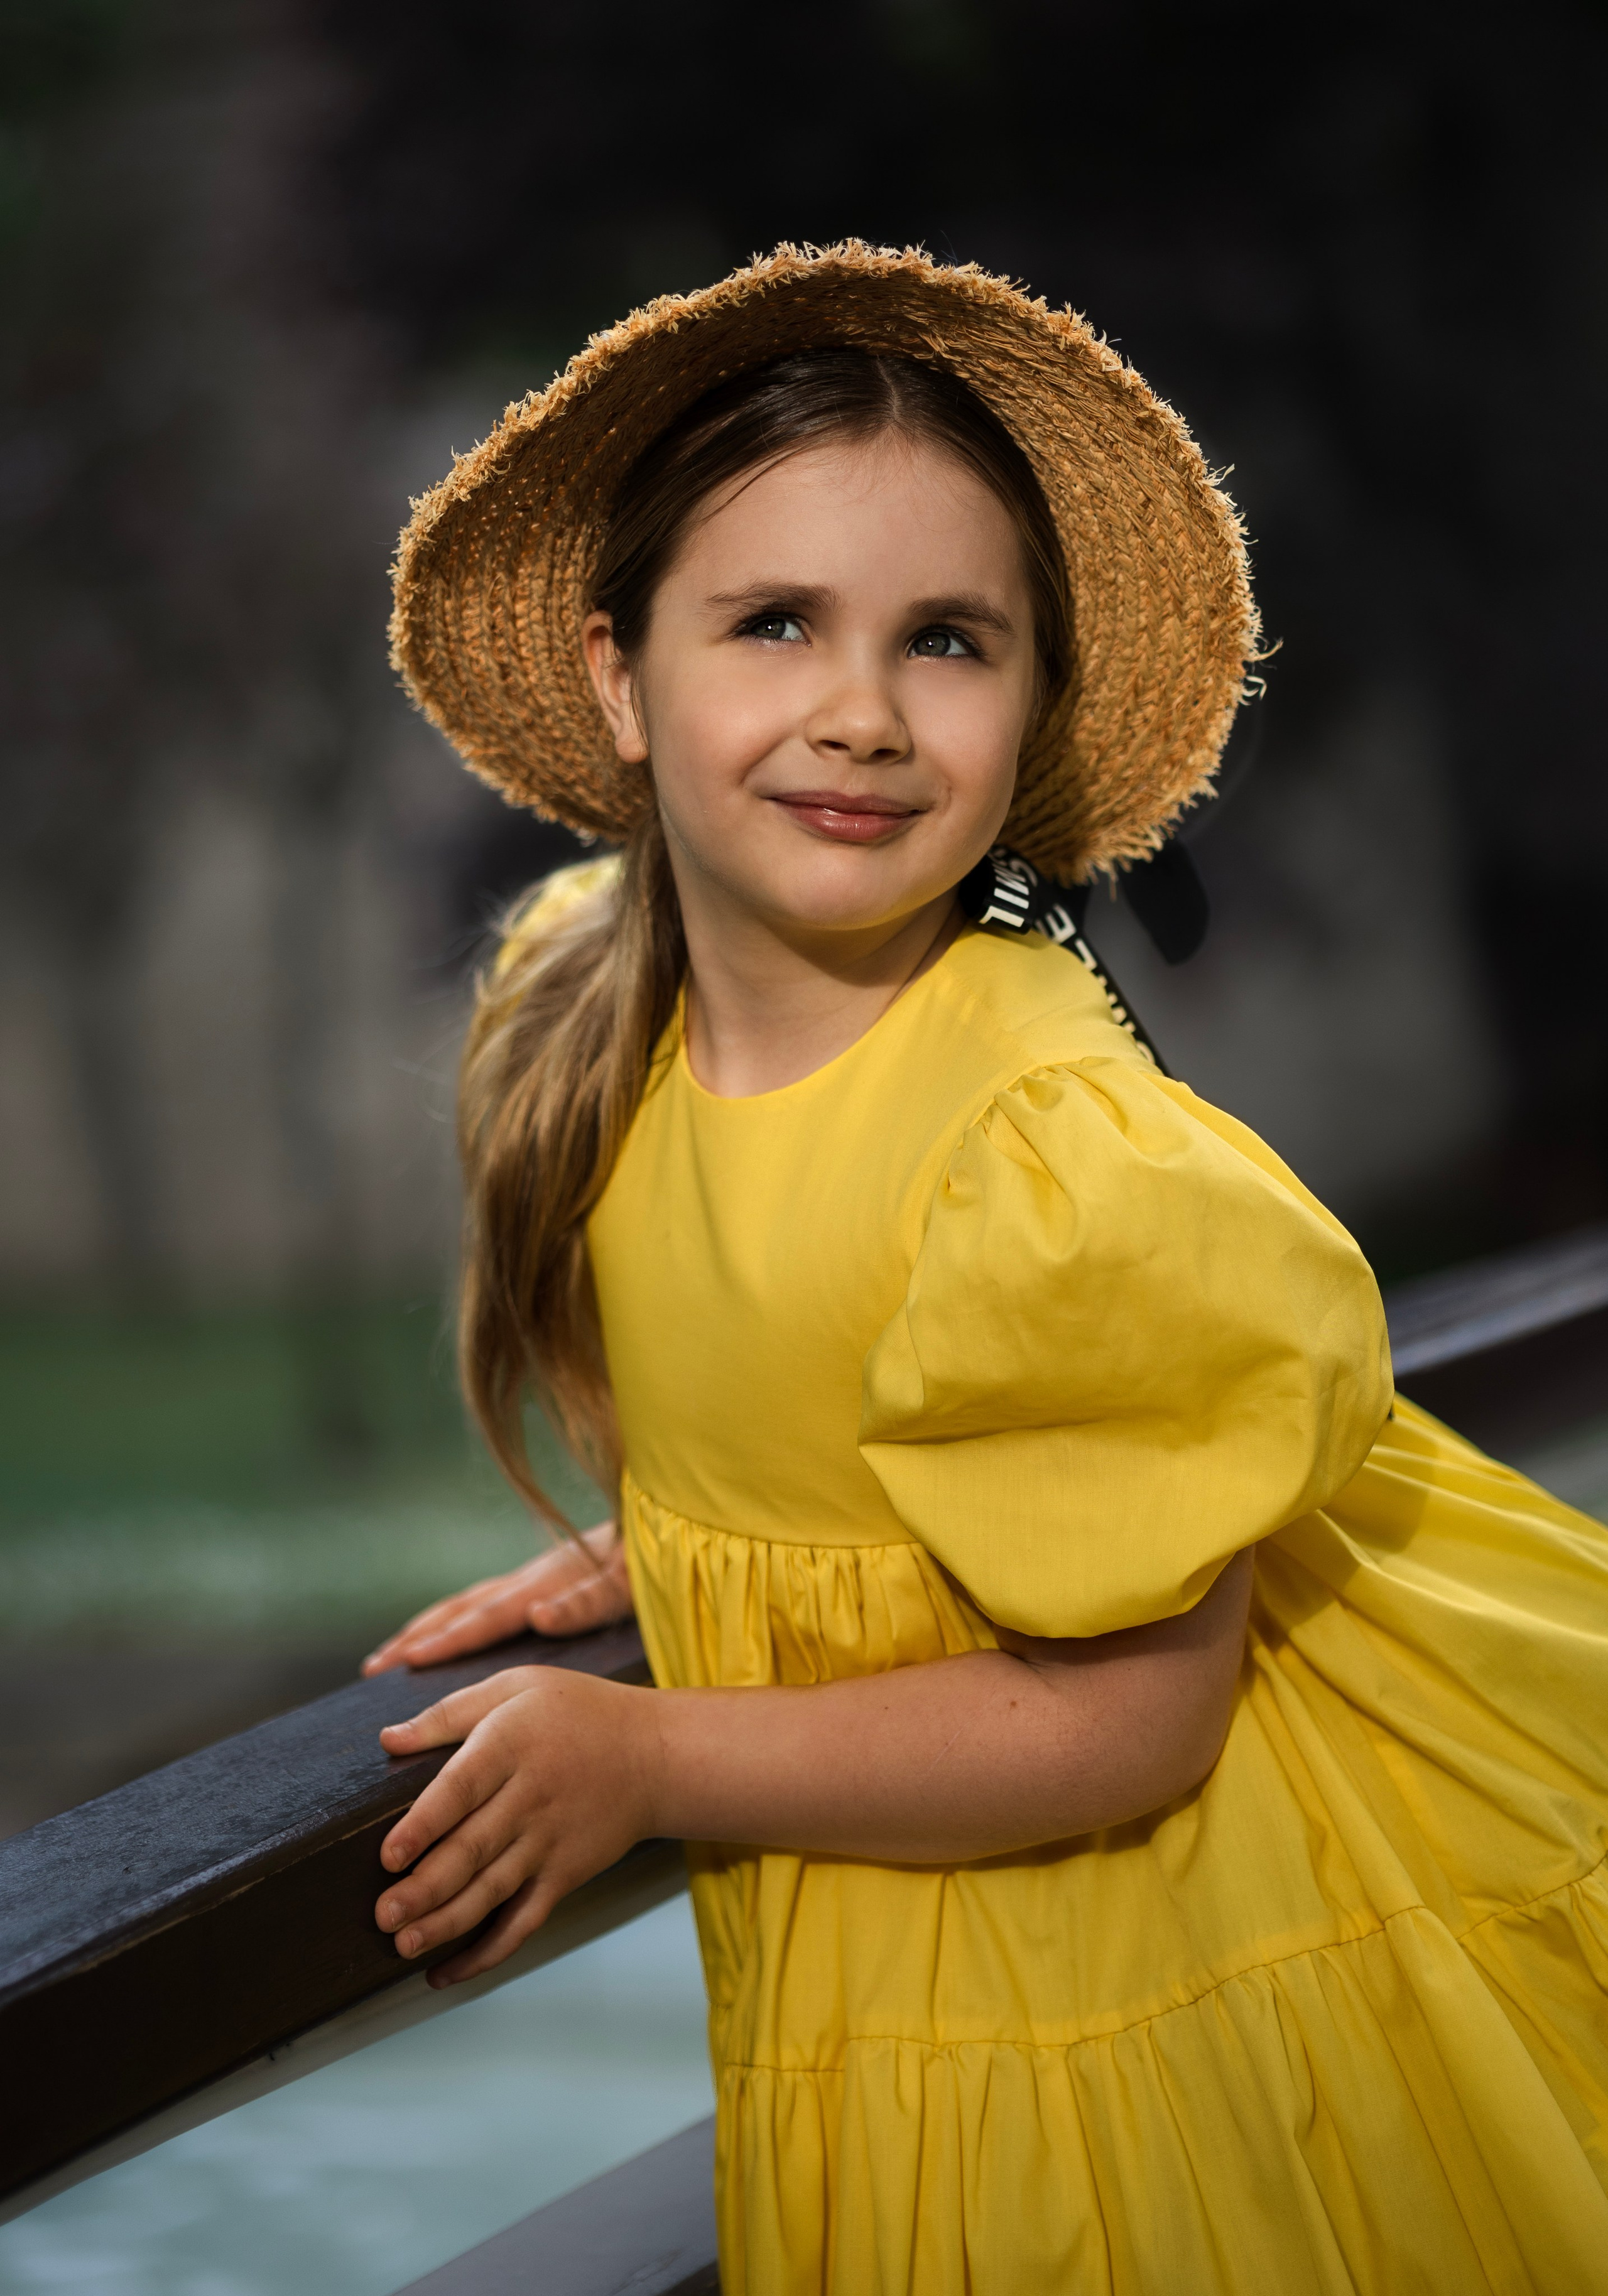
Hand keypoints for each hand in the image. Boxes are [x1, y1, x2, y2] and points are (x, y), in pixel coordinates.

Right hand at [361, 1522, 630, 1674]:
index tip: (407, 1659)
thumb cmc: (647, 1564)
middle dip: (416, 1637)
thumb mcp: (627, 1585)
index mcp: (545, 1583)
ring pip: (465, 1605)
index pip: (488, 1617)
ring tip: (387, 1657)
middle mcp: (529, 1580)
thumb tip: (539, 1615)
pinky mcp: (537, 1582)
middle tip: (373, 1668)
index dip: (448, 1640)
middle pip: (462, 1610)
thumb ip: (585, 1601)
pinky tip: (439, 1638)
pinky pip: (481, 1605)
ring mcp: (529, 1579)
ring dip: (424, 1629)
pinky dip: (450, 1621)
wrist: (664, 1524)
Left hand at [374, 1664, 659, 1983]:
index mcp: (512, 1745)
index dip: (425, 1824)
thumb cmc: (578, 1712)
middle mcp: (530, 1799)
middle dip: (426, 1888)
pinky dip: (487, 1953)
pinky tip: (445, 1973)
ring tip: (403, 1944)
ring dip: (447, 1923)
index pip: (462, 1789)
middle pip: (473, 1849)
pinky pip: (523, 1922)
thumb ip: (450, 1712)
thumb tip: (387, 1739)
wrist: (656, 1755)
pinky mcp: (565, 1874)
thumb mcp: (517, 1686)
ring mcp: (549, 1843)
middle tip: (383, 1915)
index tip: (389, 1856)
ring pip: (493, 1891)